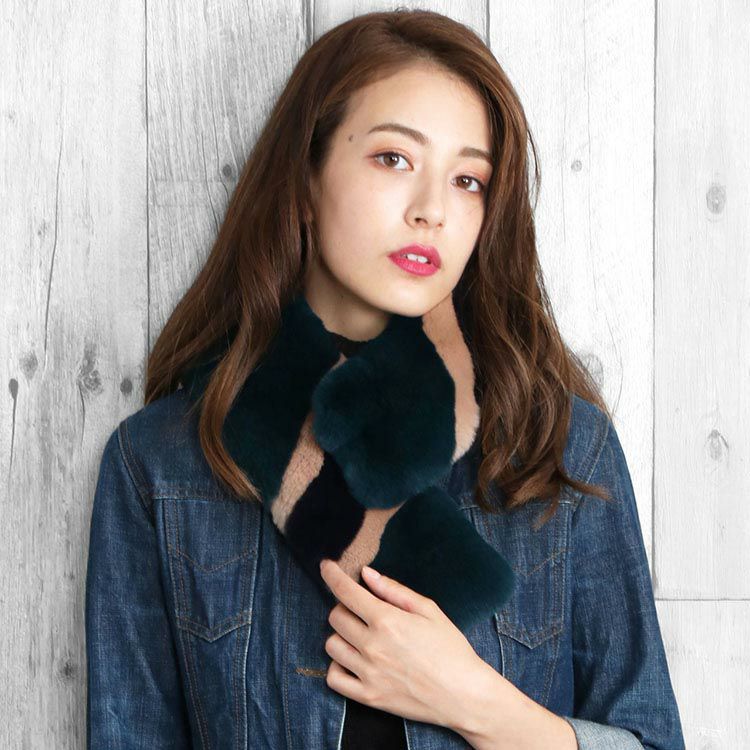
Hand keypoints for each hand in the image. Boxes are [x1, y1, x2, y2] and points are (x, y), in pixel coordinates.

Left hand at [319, 558, 498, 729]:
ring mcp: (368, 673)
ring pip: (331, 645)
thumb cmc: (451, 648)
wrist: (464, 695)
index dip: (332, 575)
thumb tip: (366, 574)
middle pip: (335, 616)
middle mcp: (372, 646)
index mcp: (387, 620)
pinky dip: (338, 666)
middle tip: (362, 610)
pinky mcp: (368, 697)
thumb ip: (394, 590)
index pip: (346, 592)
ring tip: (360, 636)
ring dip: (341, 635)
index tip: (326, 566)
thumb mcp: (429, 610)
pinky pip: (334, 678)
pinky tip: (354, 660)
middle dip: (344, 606)